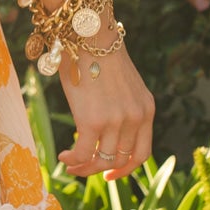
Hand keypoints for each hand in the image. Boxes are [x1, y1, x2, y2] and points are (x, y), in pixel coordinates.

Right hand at [56, 43, 153, 178]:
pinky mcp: (93, 121)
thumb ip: (121, 109)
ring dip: (83, 167)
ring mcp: (116, 121)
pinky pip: (82, 153)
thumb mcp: (122, 86)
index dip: (126, 169)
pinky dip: (72, 160)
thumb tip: (102, 131)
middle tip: (81, 167)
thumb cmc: (98, 55)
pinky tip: (63, 156)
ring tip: (69, 162)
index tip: (109, 174)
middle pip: (120, 159)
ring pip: (101, 160)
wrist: (89, 35)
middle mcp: (135, 118)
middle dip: (99, 168)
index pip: (142, 153)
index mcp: (146, 110)